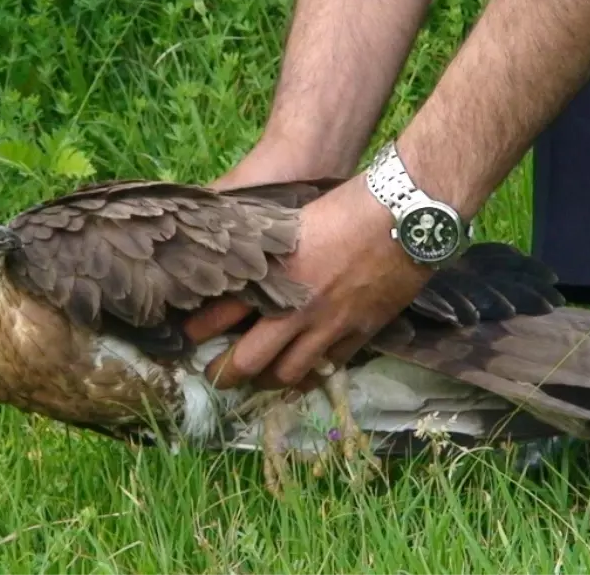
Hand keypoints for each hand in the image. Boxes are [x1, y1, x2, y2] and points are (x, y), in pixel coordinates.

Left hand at [184, 174, 434, 391]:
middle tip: (214, 376)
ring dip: (266, 381)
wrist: (402, 216)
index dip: (199, 330)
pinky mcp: (359, 333)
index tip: (188, 338)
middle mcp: (294, 308)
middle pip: (248, 359)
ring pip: (287, 374)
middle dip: (225, 373)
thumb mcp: (292, 223)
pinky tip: (300, 378)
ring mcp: (328, 326)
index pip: (220, 313)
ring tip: (256, 381)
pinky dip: (309, 378)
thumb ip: (267, 248)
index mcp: (272, 276)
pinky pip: (327, 369)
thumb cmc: (345, 207)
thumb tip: (240, 256)